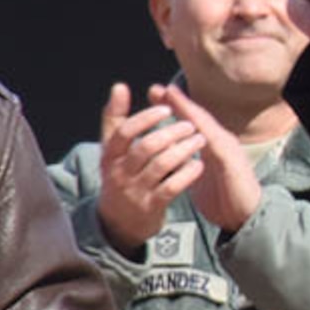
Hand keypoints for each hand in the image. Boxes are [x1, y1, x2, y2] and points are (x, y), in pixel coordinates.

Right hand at [96, 84, 205, 253]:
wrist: (118, 223)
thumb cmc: (120, 175)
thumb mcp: (112, 151)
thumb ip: (115, 119)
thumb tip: (120, 86)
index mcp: (109, 156)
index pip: (123, 132)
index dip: (145, 118)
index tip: (166, 108)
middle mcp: (119, 173)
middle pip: (145, 147)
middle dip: (171, 132)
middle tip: (190, 125)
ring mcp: (135, 191)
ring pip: (161, 165)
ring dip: (183, 149)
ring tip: (200, 140)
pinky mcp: (151, 207)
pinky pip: (171, 187)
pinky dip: (187, 174)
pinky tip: (198, 164)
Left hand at [153, 83, 262, 234]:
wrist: (245, 218)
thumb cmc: (223, 198)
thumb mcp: (198, 175)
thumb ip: (185, 160)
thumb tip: (167, 150)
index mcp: (211, 145)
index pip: (190, 121)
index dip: (174, 106)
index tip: (155, 93)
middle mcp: (221, 143)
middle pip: (197, 118)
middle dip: (178, 102)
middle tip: (160, 88)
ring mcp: (228, 151)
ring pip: (206, 126)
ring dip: (188, 110)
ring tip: (173, 97)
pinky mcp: (232, 163)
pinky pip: (215, 145)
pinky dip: (202, 132)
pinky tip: (190, 124)